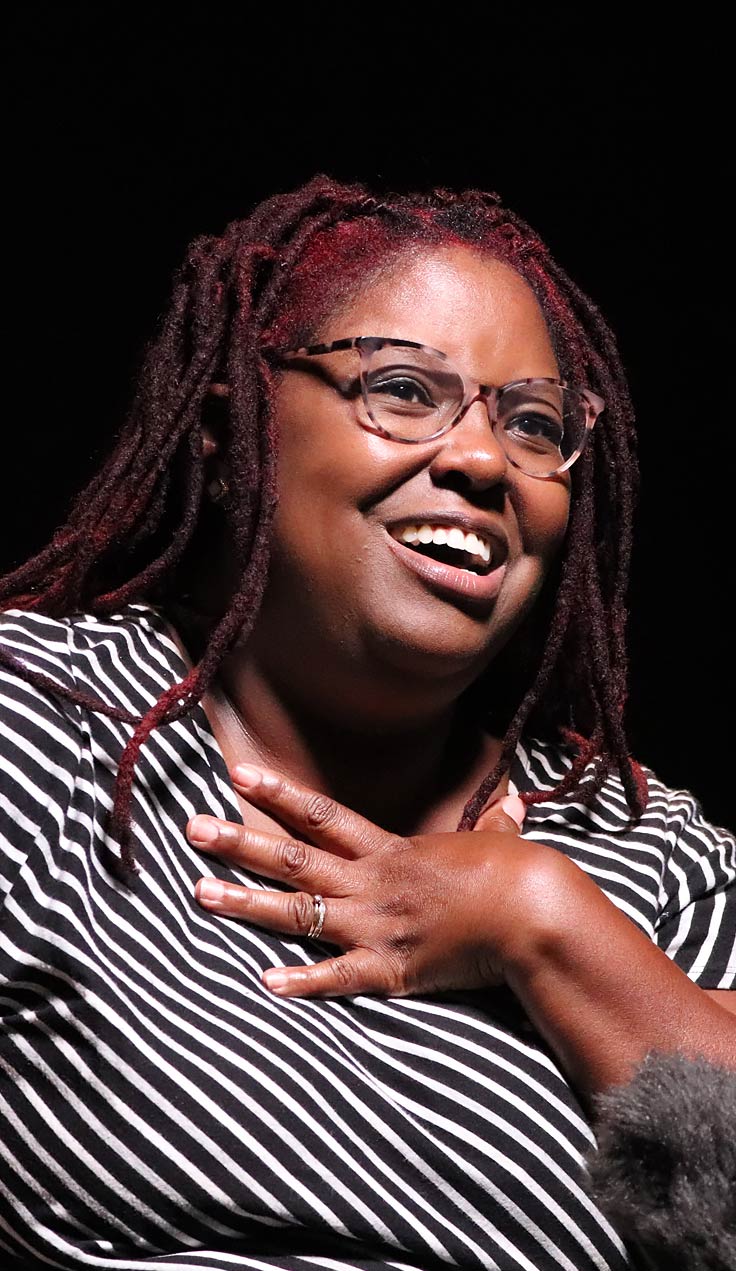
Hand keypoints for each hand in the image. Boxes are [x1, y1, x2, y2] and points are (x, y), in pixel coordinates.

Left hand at [187, 765, 563, 999]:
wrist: (533, 917)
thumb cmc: (515, 877)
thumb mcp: (496, 841)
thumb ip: (494, 823)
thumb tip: (515, 800)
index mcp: (390, 851)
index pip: (322, 814)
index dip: (278, 794)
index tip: (237, 776)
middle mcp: (372, 883)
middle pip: (294, 858)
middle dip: (240, 842)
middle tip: (192, 829)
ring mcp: (376, 926)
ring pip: (299, 912)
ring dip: (246, 903)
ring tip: (199, 894)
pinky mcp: (390, 969)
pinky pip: (338, 976)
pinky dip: (303, 981)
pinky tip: (264, 981)